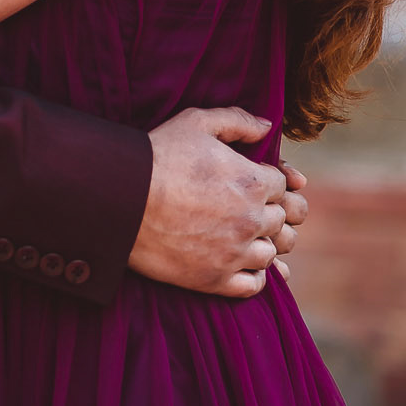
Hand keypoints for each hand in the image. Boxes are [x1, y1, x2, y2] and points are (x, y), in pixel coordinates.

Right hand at [127, 107, 308, 299]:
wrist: (121, 199)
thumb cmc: (158, 156)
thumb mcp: (196, 122)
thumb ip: (237, 120)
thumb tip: (267, 126)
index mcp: (253, 181)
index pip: (285, 186)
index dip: (272, 181)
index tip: (254, 181)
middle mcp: (252, 220)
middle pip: (284, 220)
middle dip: (273, 211)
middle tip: (251, 207)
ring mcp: (235, 253)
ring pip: (272, 253)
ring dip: (264, 243)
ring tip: (244, 234)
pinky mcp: (215, 279)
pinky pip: (254, 285)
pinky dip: (254, 275)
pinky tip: (239, 262)